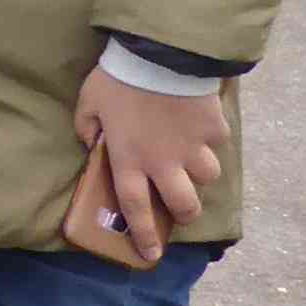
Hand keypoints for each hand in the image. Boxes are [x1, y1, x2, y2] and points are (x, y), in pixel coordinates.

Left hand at [65, 67, 224, 269]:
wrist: (159, 52)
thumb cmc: (118, 78)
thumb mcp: (89, 104)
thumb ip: (88, 129)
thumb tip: (93, 142)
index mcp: (130, 161)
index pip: (136, 209)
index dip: (143, 235)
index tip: (151, 254)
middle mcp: (164, 163)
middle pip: (184, 205)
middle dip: (184, 213)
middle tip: (181, 207)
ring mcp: (193, 147)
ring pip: (208, 177)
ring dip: (200, 172)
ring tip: (191, 157)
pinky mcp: (214, 128)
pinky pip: (217, 141)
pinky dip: (210, 135)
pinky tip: (199, 120)